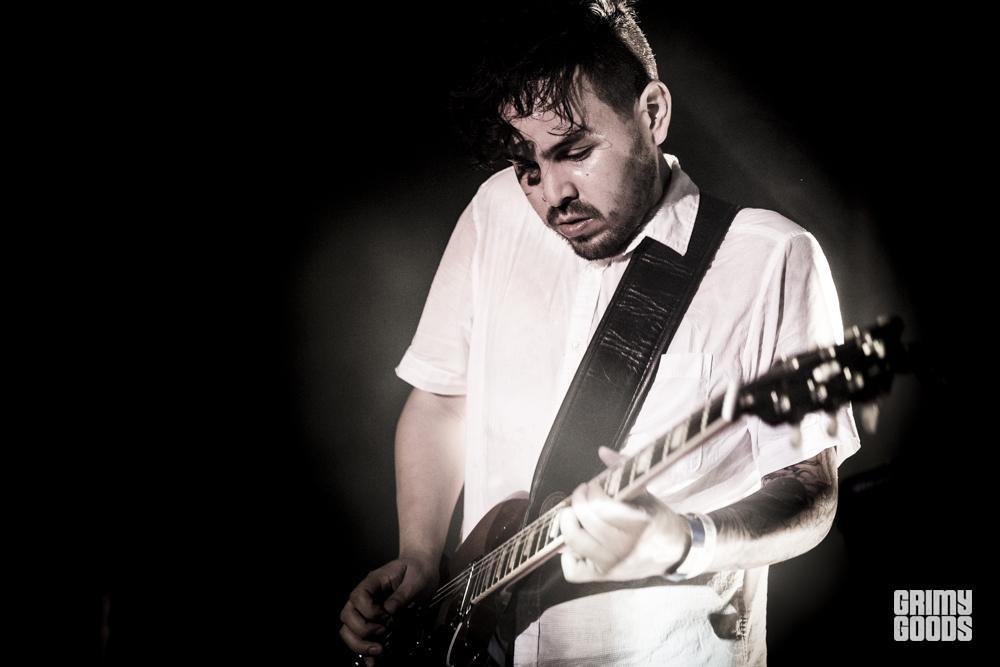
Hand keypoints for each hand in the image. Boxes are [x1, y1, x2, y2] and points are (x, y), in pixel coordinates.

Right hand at [339, 556, 438, 663]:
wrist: (422, 569)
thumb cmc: (418, 570)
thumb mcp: (416, 578)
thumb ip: (403, 593)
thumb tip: (390, 610)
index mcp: (373, 582)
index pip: (357, 597)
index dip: (369, 611)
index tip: (388, 616)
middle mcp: (365, 596)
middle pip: (347, 615)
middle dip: (362, 630)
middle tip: (383, 633)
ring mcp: (366, 610)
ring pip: (348, 629)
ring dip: (359, 643)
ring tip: (378, 650)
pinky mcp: (373, 621)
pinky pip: (359, 637)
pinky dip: (363, 651)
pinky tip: (372, 662)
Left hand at [559, 447, 690, 581]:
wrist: (675, 552)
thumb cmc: (658, 520)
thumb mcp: (645, 494)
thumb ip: (623, 471)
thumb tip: (602, 451)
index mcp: (639, 525)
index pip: (602, 507)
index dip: (592, 491)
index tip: (593, 485)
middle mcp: (625, 548)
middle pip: (585, 523)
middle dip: (578, 501)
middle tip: (582, 494)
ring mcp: (613, 566)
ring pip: (575, 543)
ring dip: (568, 523)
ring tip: (573, 513)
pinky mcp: (604, 577)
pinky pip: (573, 571)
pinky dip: (568, 556)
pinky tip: (577, 541)